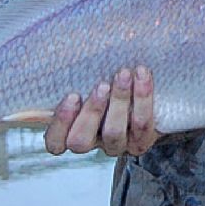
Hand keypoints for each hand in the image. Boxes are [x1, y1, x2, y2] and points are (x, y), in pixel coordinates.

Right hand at [44, 65, 159, 156]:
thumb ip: (71, 75)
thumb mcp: (87, 78)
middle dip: (91, 111)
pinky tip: (142, 75)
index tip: (72, 95)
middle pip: (81, 141)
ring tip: (124, 74)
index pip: (54, 142)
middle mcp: (92, 142)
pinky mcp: (141, 142)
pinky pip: (142, 125)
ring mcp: (117, 146)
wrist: (152, 94)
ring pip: (113, 133)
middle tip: (102, 85)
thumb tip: (52, 59)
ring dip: (118, 101)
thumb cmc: (108, 79)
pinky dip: (143, 98)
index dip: (60, 123)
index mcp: (71, 130)